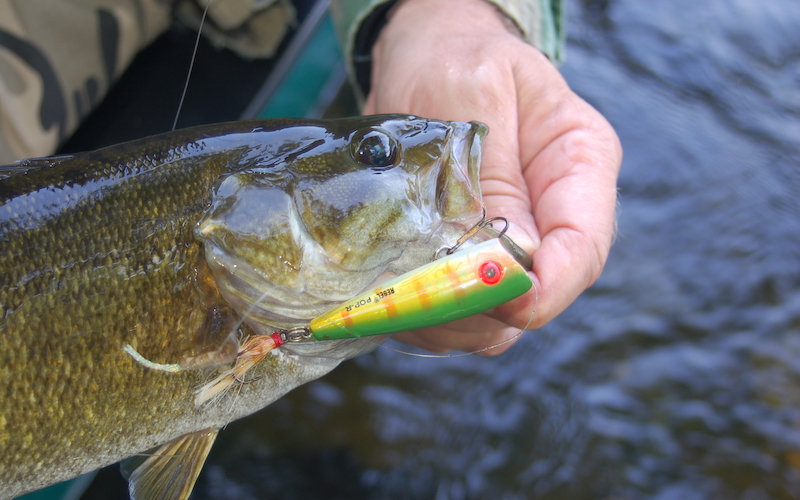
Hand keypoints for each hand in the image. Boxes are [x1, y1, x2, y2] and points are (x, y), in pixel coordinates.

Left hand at [364, 0, 621, 353]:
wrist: (427, 58)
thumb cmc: (455, 60)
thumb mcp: (474, 93)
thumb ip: (492, 173)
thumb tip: (502, 258)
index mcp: (579, 164)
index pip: (584, 245)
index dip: (550, 287)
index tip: (508, 302)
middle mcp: (555, 214)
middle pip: (542, 294)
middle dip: (488, 309)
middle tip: (427, 295)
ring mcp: (515, 244)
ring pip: (500, 319)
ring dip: (452, 319)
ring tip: (400, 294)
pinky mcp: (474, 261)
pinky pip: (462, 313)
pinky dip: (428, 317)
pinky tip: (393, 295)